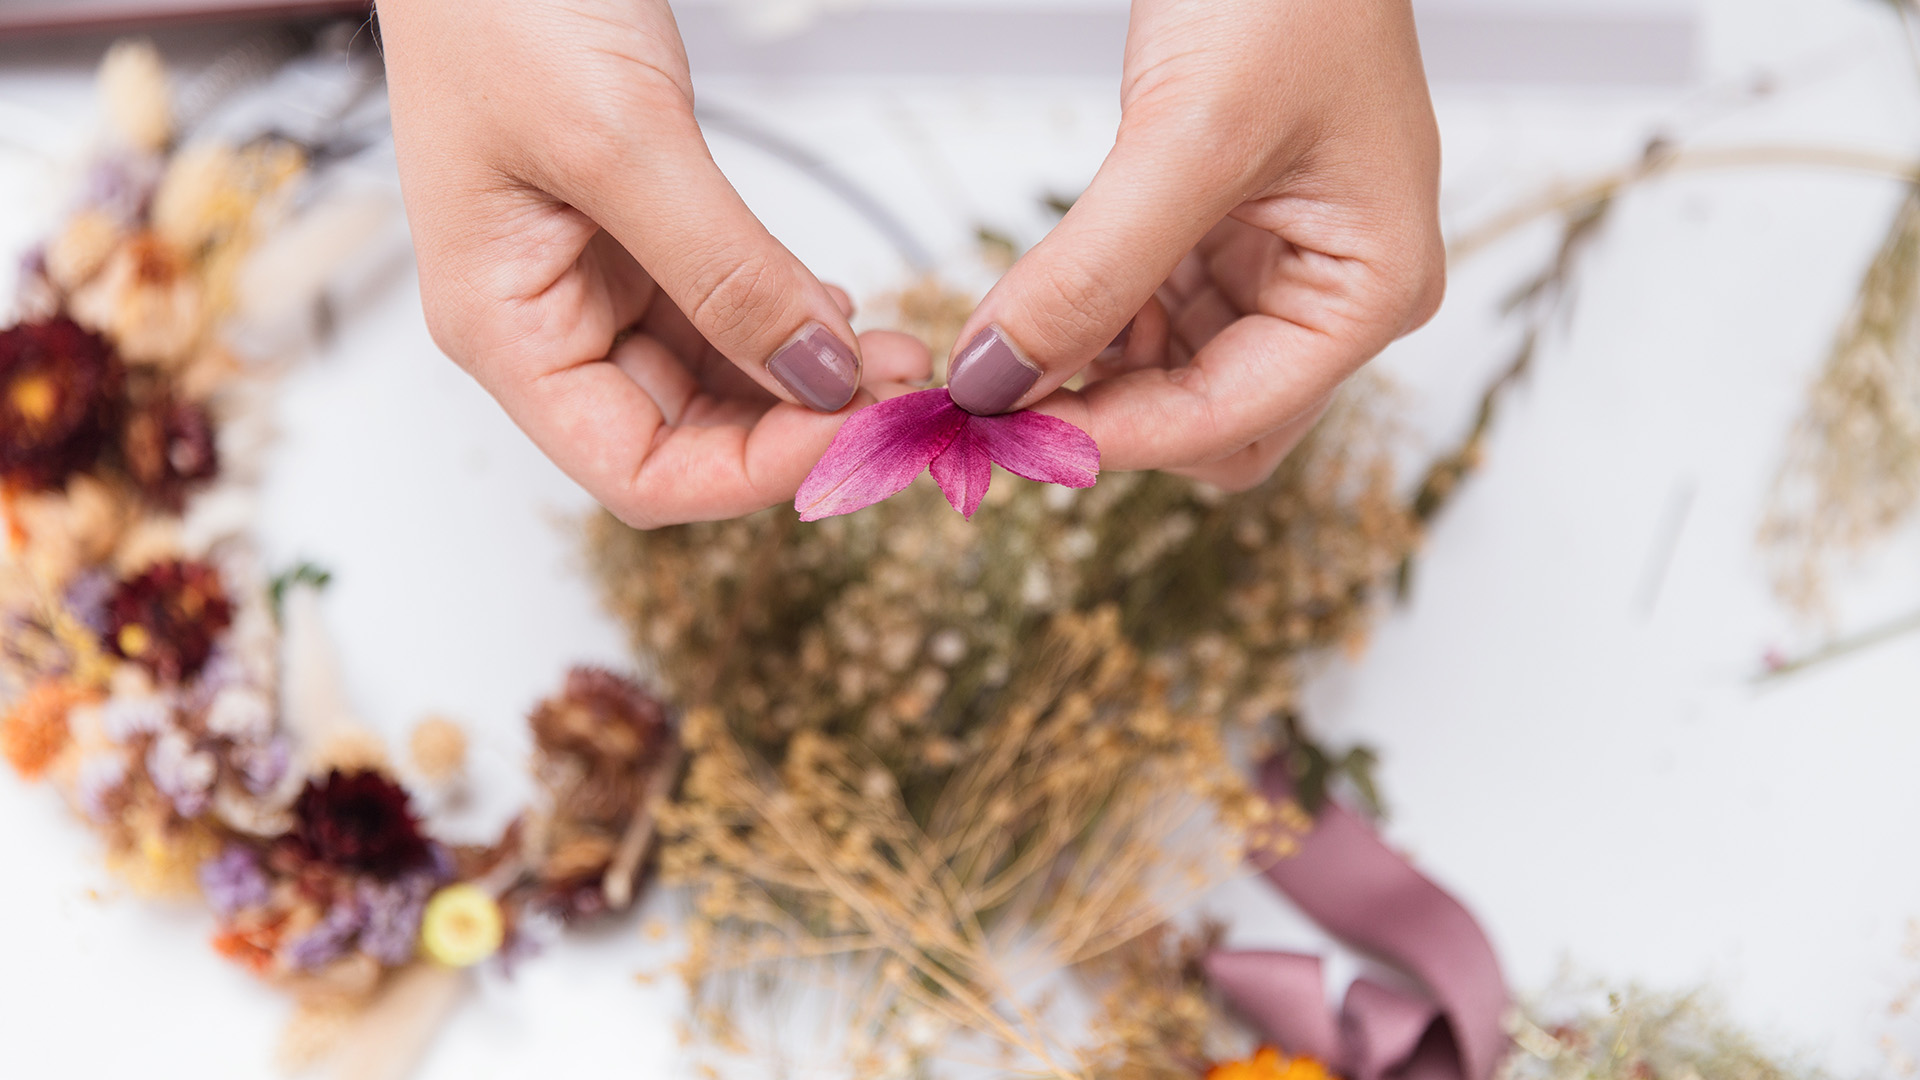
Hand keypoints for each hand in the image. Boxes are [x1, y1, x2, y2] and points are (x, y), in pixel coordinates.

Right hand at [379, 0, 929, 526]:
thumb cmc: (495, 3)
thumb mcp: (620, 142)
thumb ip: (726, 271)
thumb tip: (819, 376)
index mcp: (504, 331)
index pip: (640, 472)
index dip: (755, 475)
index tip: (857, 435)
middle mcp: (546, 324)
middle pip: (688, 439)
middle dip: (797, 429)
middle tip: (902, 399)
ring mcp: (593, 282)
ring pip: (717, 381)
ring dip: (806, 381)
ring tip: (895, 356)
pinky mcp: (638, 235)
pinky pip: (724, 312)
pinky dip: (789, 323)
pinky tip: (844, 315)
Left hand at [945, 0, 1443, 489]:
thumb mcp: (1185, 137)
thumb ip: (1091, 274)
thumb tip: (996, 379)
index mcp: (1371, 291)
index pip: (1230, 420)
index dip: (1114, 437)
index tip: (1005, 434)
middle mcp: (1337, 295)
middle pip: (1210, 424)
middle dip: (1108, 417)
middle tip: (996, 404)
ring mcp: (1283, 266)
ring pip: (1171, 377)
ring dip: (1088, 372)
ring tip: (1004, 343)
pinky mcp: (1230, 233)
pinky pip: (1154, 317)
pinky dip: (1093, 321)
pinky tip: (1041, 300)